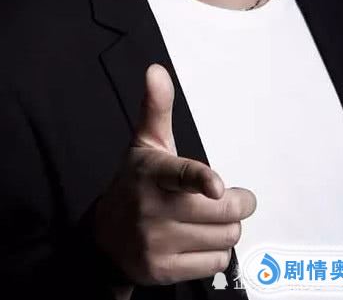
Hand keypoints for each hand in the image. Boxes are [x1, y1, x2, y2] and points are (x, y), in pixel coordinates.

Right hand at [94, 63, 256, 290]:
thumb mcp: (145, 143)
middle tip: (231, 197)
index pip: (181, 175)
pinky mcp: (163, 271)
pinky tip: (199, 240)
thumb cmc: (135, 183)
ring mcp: (157, 243)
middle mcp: (153, 209)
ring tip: (209, 219)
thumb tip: (156, 70)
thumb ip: (157, 107)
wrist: (105, 236)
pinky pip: (215, 263)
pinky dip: (216, 253)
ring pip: (224, 238)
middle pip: (222, 212)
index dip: (201, 179)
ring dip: (226, 228)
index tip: (215, 185)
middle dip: (236, 204)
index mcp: (153, 172)